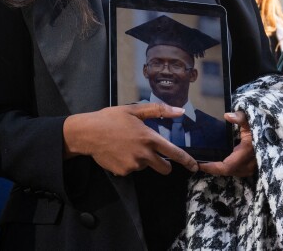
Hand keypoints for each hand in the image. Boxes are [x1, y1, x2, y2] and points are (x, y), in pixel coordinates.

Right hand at [63, 103, 198, 175]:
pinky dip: (128, 163)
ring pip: (145, 166)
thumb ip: (158, 111)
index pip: (173, 152)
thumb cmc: (111, 119)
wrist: (88, 133)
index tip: (194, 166)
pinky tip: (118, 152)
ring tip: (126, 146)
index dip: (186, 160)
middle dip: (163, 165)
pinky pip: (131, 169)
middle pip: (163, 168)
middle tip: (154, 156)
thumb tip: (180, 111)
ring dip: (141, 160)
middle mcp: (144, 154)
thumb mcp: (134, 110)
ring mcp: (133, 165)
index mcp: (149, 137)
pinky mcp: (123, 172)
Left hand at [199, 111, 256, 177]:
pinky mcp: (253, 168)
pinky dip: (227, 168)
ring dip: (220, 169)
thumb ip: (240, 117)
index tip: (199, 165)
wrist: (276, 137)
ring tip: (206, 162)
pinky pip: (237, 171)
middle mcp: (250, 163)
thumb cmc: (262, 126)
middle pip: (228, 171)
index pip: (227, 166)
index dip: (213, 168)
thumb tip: (227, 115)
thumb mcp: (251, 120)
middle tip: (198, 163)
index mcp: (247, 151)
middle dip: (213, 169)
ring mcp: (253, 168)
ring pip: (232, 172)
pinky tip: (218, 162)